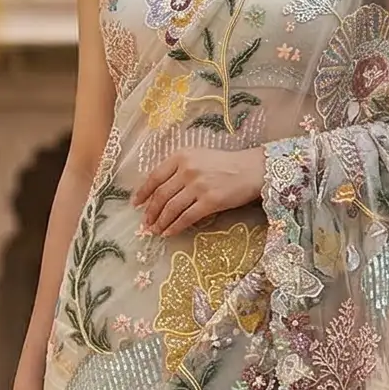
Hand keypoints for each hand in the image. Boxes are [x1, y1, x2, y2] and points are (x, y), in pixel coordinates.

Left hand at [132, 146, 264, 236]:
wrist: (252, 169)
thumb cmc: (226, 164)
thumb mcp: (199, 157)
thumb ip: (180, 169)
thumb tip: (160, 190)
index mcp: (181, 156)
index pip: (155, 176)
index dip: (143, 192)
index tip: (136, 204)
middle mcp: (187, 170)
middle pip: (161, 195)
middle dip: (150, 212)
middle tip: (146, 223)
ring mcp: (198, 186)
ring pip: (171, 208)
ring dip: (161, 222)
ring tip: (155, 231)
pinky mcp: (210, 201)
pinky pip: (187, 217)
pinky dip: (175, 227)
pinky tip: (169, 232)